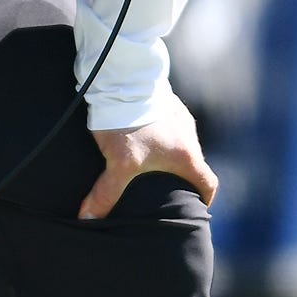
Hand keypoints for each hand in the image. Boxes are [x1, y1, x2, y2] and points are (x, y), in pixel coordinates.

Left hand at [80, 94, 218, 220]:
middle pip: (194, 164)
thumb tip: (87, 219)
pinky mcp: (166, 102)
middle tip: (165, 190)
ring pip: (180, 143)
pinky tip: (141, 139)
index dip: (204, 199)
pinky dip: (160, 137)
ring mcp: (179, 116)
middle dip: (182, 178)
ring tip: (150, 166)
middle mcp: (189, 135)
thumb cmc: (128, 122)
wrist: (124, 77)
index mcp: (187, 155)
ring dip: (169, 156)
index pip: (208, 183)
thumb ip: (105, 194)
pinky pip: (168, 126)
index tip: (195, 207)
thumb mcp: (117, 162)